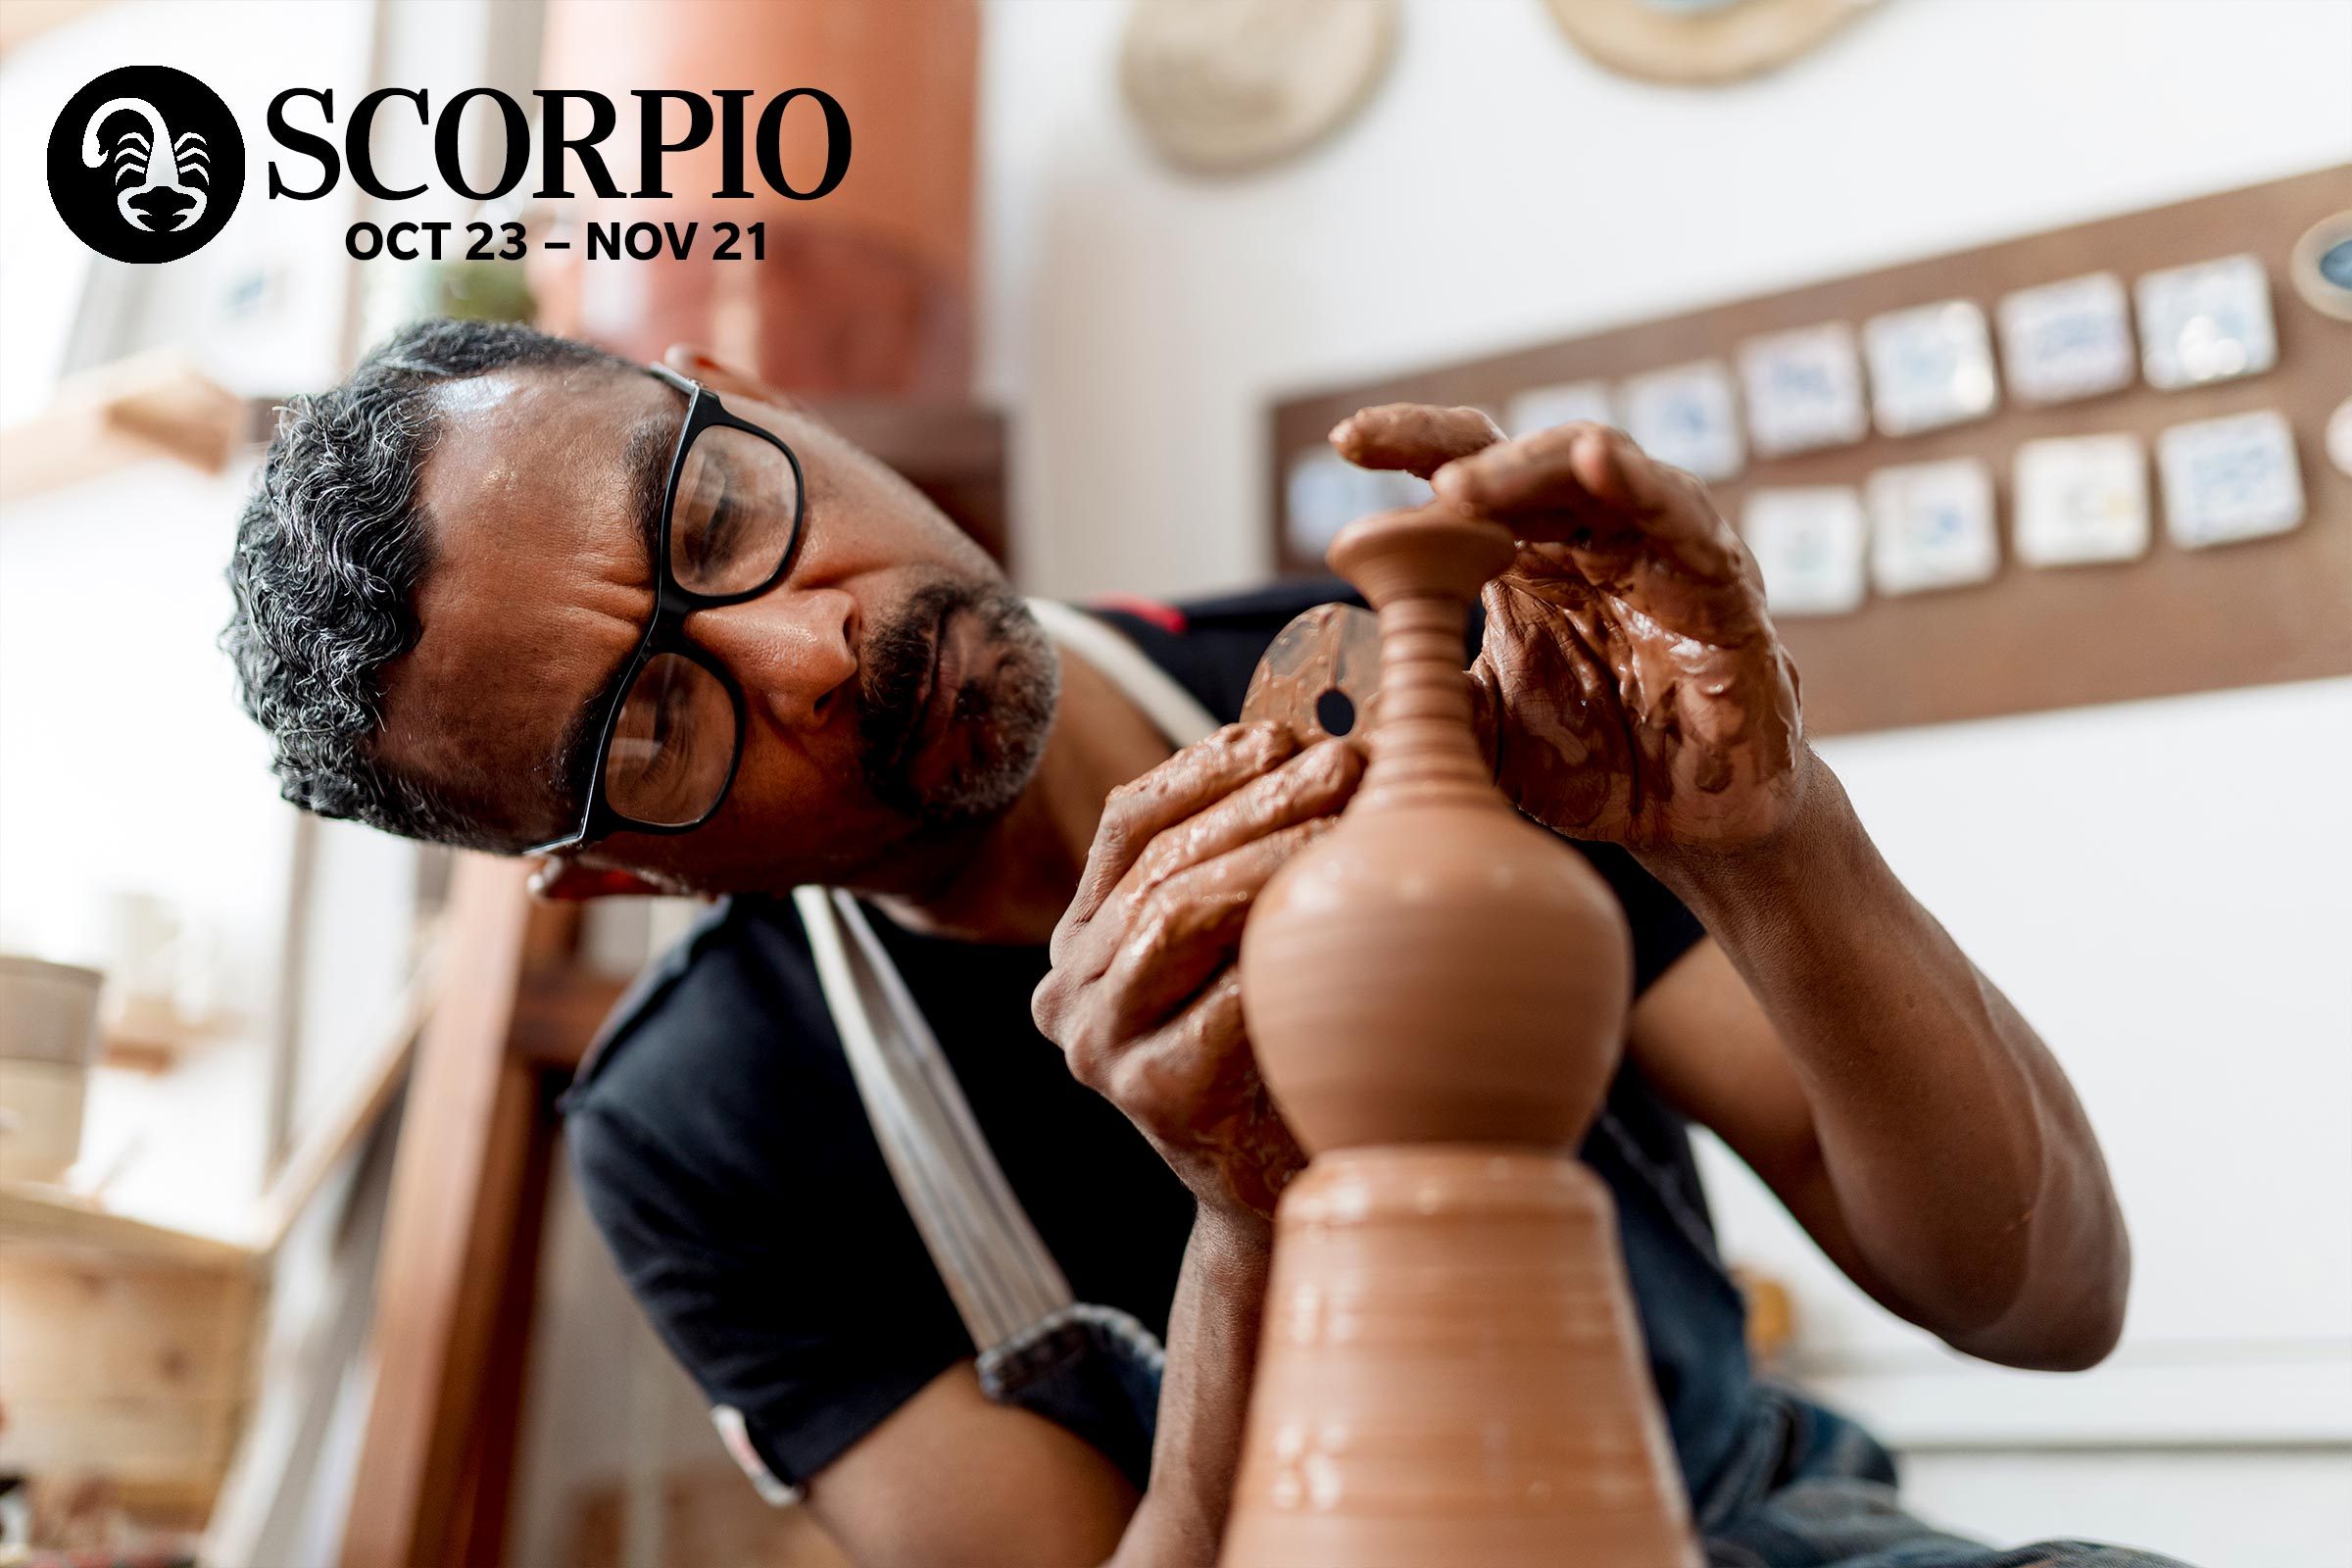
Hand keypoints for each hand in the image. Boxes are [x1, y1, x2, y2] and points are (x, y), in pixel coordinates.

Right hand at [1032, 723, 1362, 1219]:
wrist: (1278, 1184)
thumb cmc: (1276, 1039)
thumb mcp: (1246, 934)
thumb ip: (1247, 848)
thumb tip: (1315, 730)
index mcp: (1081, 937)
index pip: (1127, 823)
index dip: (1204, 768)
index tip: (1284, 732)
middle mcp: (1068, 991)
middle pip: (1160, 864)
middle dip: (1259, 802)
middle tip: (1345, 762)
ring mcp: (1100, 1048)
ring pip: (1178, 916)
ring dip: (1269, 857)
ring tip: (1349, 823)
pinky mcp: (1153, 1097)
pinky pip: (1219, 1000)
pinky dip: (1280, 949)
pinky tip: (1342, 915)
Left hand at [1331, 404, 1805, 851]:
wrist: (1691, 830)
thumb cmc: (1596, 768)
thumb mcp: (1484, 733)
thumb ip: (1424, 692)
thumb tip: (1337, 671)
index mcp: (1531, 558)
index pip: (1468, 476)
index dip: (1411, 446)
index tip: (1344, 442)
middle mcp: (1594, 536)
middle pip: (1526, 460)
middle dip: (1463, 460)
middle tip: (1413, 482)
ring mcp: (1659, 550)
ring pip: (1599, 467)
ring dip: (1529, 468)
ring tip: (1463, 486)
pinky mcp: (1723, 586)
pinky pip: (1687, 519)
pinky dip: (1646, 487)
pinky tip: (1603, 465)